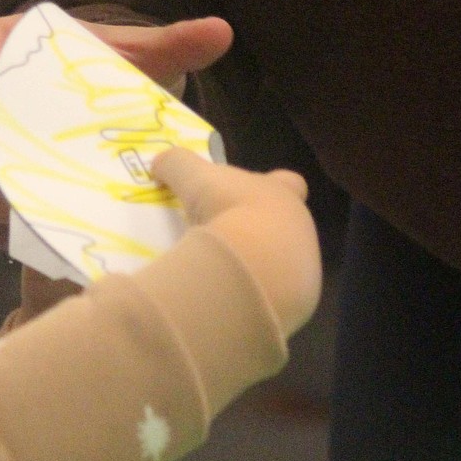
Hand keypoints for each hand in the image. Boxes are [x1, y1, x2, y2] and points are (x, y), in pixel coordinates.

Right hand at [0, 11, 233, 244]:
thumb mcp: (138, 59)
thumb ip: (173, 45)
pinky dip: (5, 214)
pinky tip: (38, 220)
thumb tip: (222, 32)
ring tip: (33, 186)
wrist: (101, 116)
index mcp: (10, 47)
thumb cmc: (109, 76)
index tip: (1, 70)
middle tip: (15, 136)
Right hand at [152, 146, 320, 336]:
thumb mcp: (194, 177)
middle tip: (226, 234)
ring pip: (281, 259)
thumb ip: (176, 164)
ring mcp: (301, 263)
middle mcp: (297, 225)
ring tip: (221, 268)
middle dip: (261, 228)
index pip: (288, 182)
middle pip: (287, 223)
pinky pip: (272, 292)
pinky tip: (227, 294)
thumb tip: (159, 163)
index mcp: (279, 192)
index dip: (274, 184)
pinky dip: (251, 292)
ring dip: (255, 262)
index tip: (250, 195)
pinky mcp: (293, 298)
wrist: (257, 264)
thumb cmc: (230, 208)